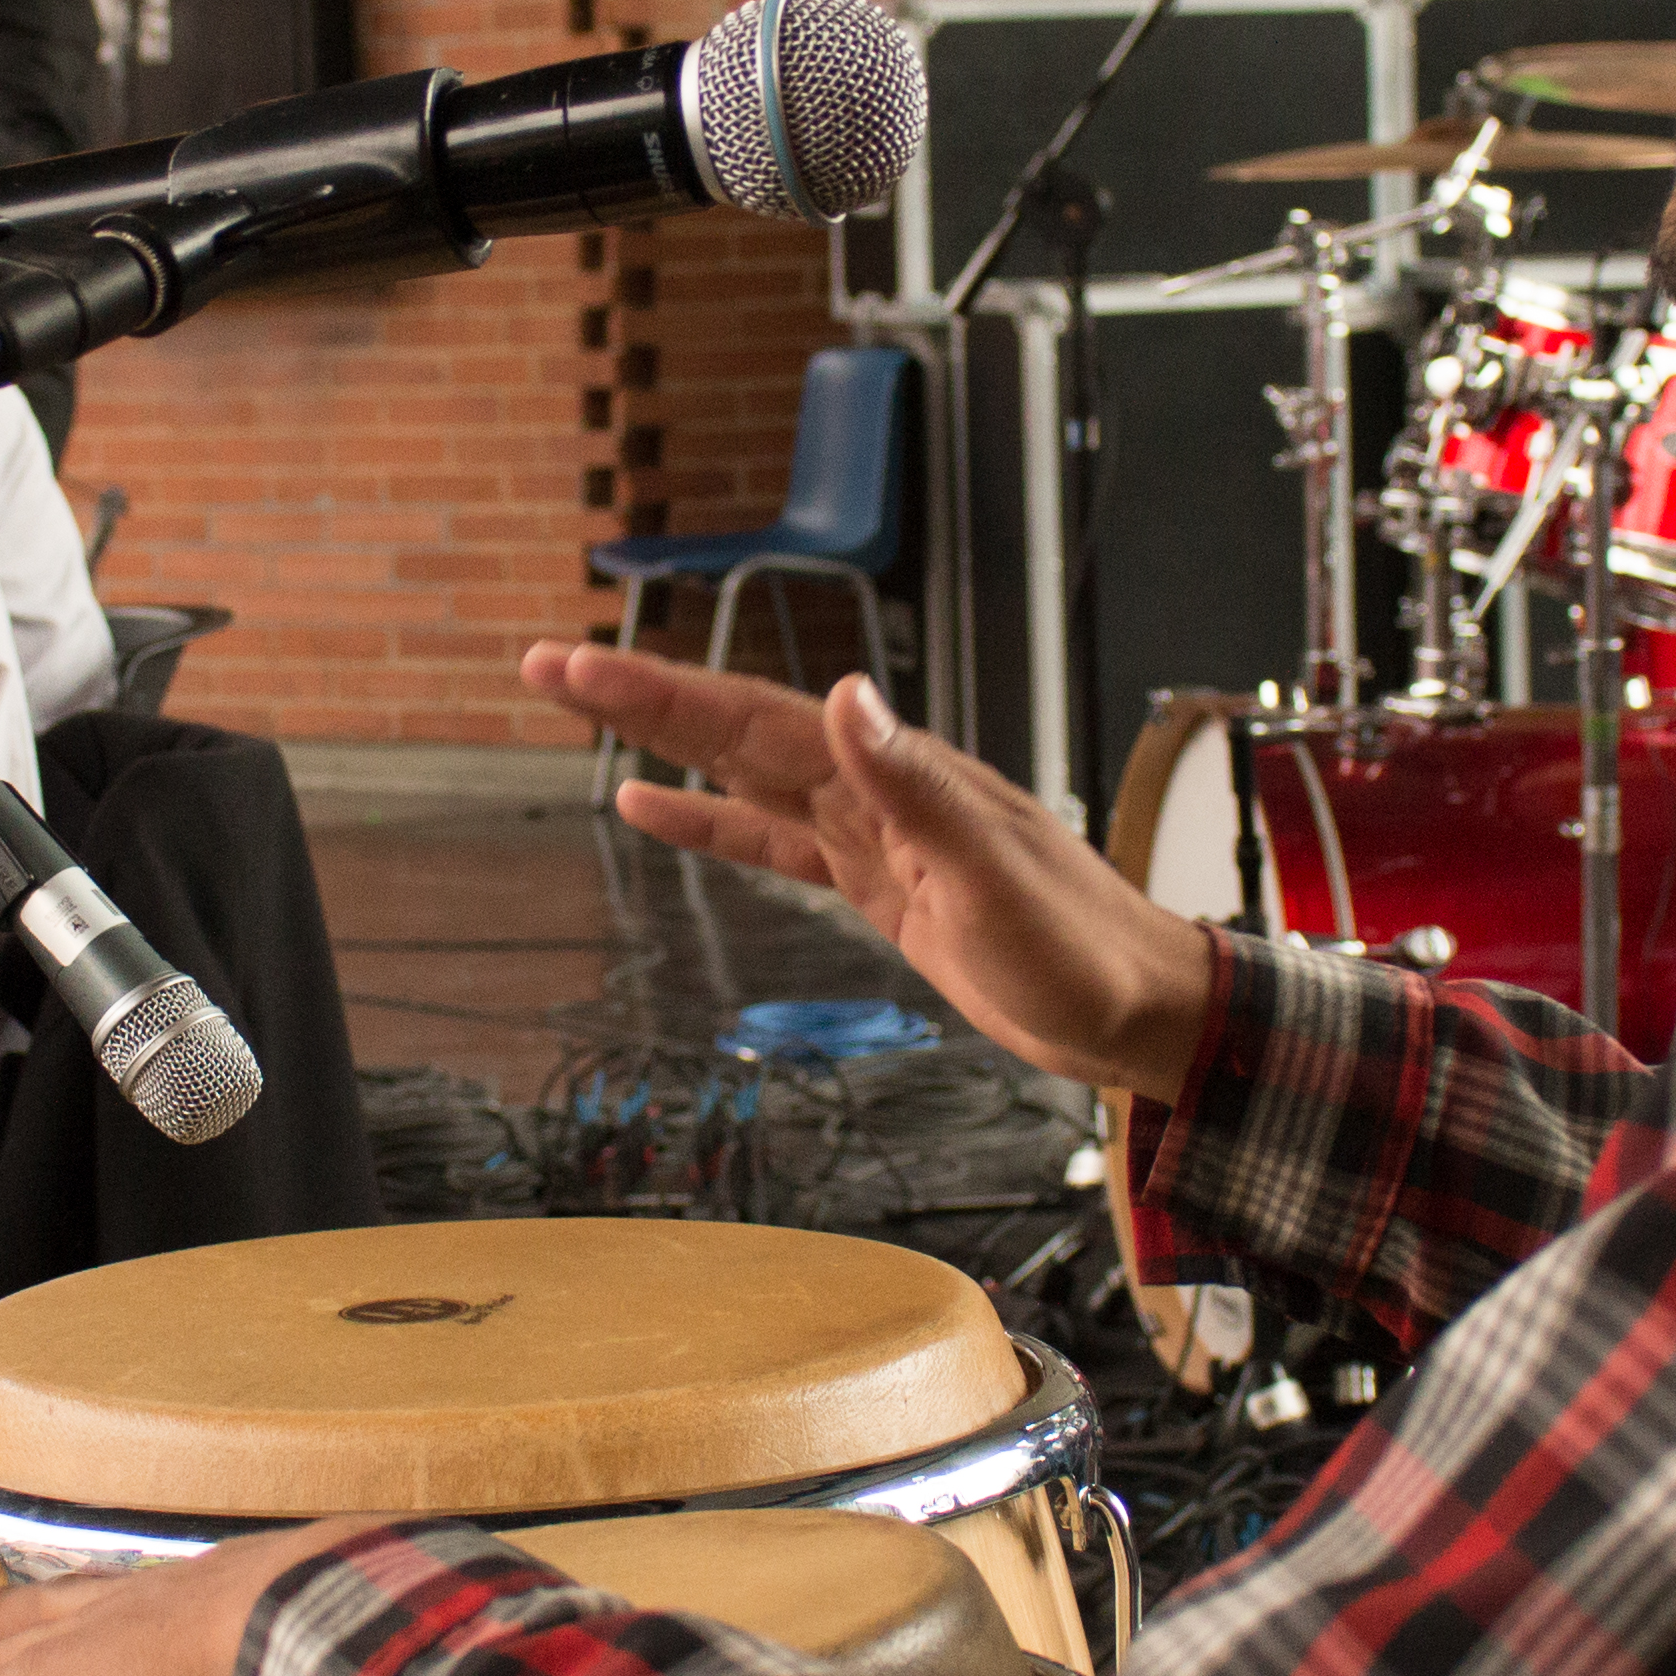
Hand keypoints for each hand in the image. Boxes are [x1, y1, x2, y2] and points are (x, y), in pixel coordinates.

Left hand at [0, 1519, 387, 1675]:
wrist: (309, 1626)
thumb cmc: (366, 1634)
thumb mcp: (394, 1634)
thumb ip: (410, 1663)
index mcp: (226, 1593)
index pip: (147, 1599)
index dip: (106, 1603)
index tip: (89, 1601)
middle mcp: (142, 1608)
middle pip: (52, 1613)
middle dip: (4, 1620)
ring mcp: (86, 1652)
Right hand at [517, 649, 1219, 1100]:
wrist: (1133, 1012)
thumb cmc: (1080, 950)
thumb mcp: (992, 873)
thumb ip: (916, 785)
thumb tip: (843, 693)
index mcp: (897, 775)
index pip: (756, 717)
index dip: (664, 691)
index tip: (582, 664)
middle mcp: (878, 788)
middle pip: (735, 728)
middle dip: (637, 695)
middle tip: (542, 663)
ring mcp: (875, 833)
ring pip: (745, 774)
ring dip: (662, 742)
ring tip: (579, 710)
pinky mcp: (878, 882)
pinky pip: (775, 840)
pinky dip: (711, 822)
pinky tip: (654, 808)